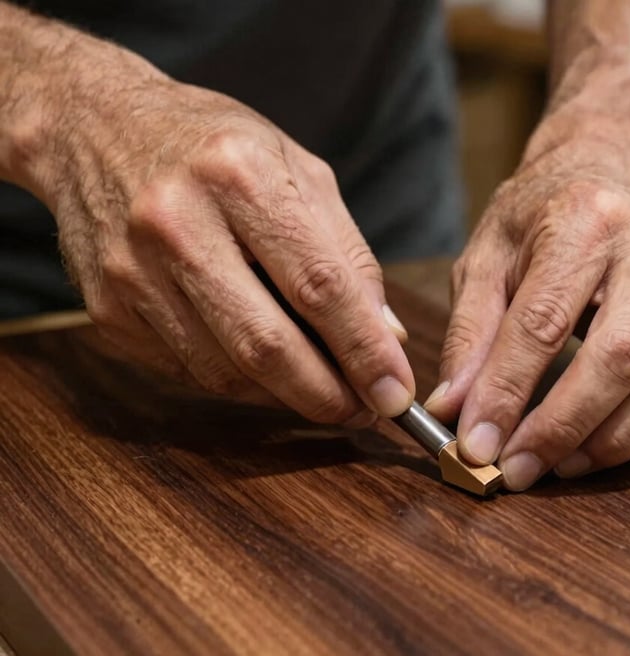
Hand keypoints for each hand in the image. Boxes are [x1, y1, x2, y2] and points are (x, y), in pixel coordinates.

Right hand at [19, 40, 413, 426]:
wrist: (93, 129)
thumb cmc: (213, 147)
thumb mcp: (296, 170)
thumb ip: (347, 253)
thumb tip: (386, 337)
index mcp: (239, 176)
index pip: (319, 285)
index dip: (364, 351)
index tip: (396, 393)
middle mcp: (177, 223)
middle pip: (267, 344)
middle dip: (327, 395)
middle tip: (364, 412)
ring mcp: (134, 271)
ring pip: (226, 372)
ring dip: (285, 396)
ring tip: (322, 390)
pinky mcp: (109, 308)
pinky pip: (189, 370)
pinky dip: (238, 382)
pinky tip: (263, 368)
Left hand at [425, 134, 629, 489]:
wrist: (607, 178)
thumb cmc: (538, 222)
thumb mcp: (485, 262)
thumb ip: (470, 335)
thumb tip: (454, 410)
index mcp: (584, 224)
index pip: (543, 324)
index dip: (507, 393)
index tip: (476, 445)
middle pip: (621, 358)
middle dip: (564, 427)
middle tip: (518, 470)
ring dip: (617, 442)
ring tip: (563, 467)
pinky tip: (617, 449)